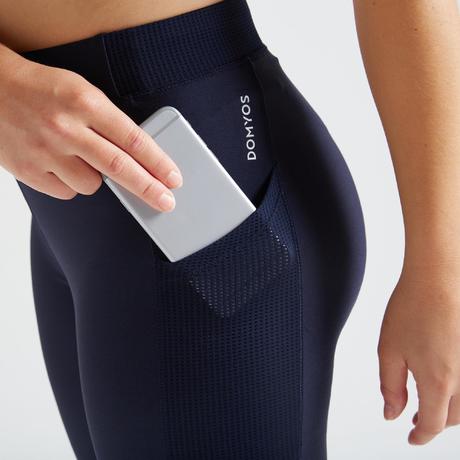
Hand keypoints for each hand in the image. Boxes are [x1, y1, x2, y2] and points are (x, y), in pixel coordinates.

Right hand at [0, 53, 181, 211]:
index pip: (132, 139)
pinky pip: (67, 192)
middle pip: (119, 167)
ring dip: (96, 178)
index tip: (174, 178)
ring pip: (92, 185)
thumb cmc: (42, 90)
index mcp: (84, 102)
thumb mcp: (81, 92)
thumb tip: (139, 158)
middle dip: (148, 188)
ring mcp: (45, 151)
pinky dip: (71, 184)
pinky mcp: (28, 171)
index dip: (158, 162)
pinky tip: (59, 164)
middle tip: (166, 202)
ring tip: (78, 157)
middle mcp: (66, 128)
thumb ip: (109, 123)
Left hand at [378, 261, 459, 444]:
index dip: (420, 436)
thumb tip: (393, 413)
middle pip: (453, 417)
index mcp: (438, 381)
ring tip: (429, 402)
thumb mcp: (389, 350)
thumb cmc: (413, 307)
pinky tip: (444, 379)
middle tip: (416, 420)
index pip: (432, 424)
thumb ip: (391, 386)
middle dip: (435, 423)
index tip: (412, 438)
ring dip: (449, 409)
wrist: (438, 277)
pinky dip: (459, 390)